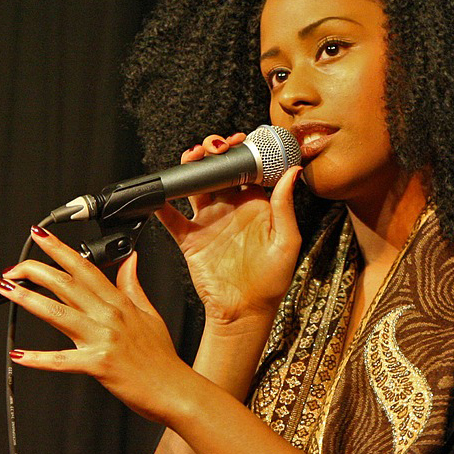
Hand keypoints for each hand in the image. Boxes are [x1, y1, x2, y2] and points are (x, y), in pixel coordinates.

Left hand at [0, 226, 193, 424]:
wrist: (174, 389)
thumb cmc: (161, 358)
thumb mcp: (150, 314)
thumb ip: (133, 286)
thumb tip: (130, 260)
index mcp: (119, 303)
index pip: (85, 268)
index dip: (61, 250)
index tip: (41, 238)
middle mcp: (109, 316)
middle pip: (67, 284)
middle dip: (36, 270)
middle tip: (13, 267)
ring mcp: (103, 339)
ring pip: (59, 313)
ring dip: (29, 300)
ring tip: (8, 290)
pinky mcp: (98, 364)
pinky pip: (62, 360)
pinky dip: (38, 359)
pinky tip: (18, 355)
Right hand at [155, 133, 301, 333]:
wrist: (245, 312)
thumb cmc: (272, 281)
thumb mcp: (286, 242)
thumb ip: (285, 206)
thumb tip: (293, 172)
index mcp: (256, 205)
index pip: (247, 170)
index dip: (242, 152)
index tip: (240, 141)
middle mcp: (231, 209)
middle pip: (218, 172)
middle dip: (214, 152)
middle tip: (214, 146)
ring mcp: (209, 222)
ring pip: (195, 186)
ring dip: (191, 168)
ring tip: (192, 157)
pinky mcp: (191, 238)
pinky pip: (172, 219)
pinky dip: (162, 205)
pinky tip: (160, 194)